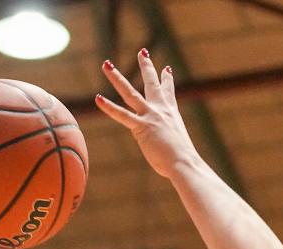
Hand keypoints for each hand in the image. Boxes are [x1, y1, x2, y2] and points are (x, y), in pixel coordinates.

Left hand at [96, 51, 197, 179]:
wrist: (183, 162)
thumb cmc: (182, 161)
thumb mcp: (177, 147)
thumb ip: (171, 145)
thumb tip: (174, 157)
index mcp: (171, 114)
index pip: (169, 92)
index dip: (167, 80)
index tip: (166, 69)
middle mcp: (161, 110)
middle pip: (152, 83)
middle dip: (147, 65)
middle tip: (142, 51)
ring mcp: (150, 116)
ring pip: (130, 92)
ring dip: (116, 78)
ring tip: (106, 64)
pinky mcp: (141, 127)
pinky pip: (122, 115)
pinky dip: (109, 107)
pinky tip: (98, 98)